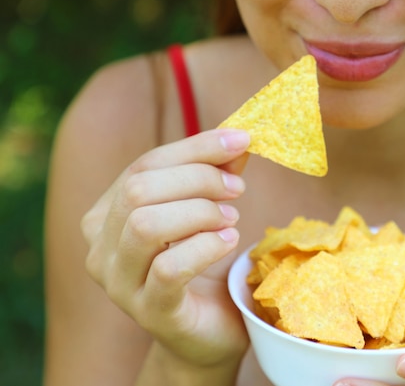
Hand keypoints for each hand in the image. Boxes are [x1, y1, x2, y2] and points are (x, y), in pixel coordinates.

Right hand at [82, 128, 250, 367]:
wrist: (209, 330)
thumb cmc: (204, 264)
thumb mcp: (206, 211)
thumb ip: (215, 176)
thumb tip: (237, 138)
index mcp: (107, 216)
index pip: (143, 166)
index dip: (194, 148)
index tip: (240, 139)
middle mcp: (100, 248)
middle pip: (140, 190)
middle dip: (199, 180)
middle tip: (237, 190)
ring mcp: (119, 283)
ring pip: (146, 225)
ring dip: (200, 213)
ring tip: (231, 218)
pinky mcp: (148, 311)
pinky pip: (169, 268)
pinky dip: (205, 247)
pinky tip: (228, 243)